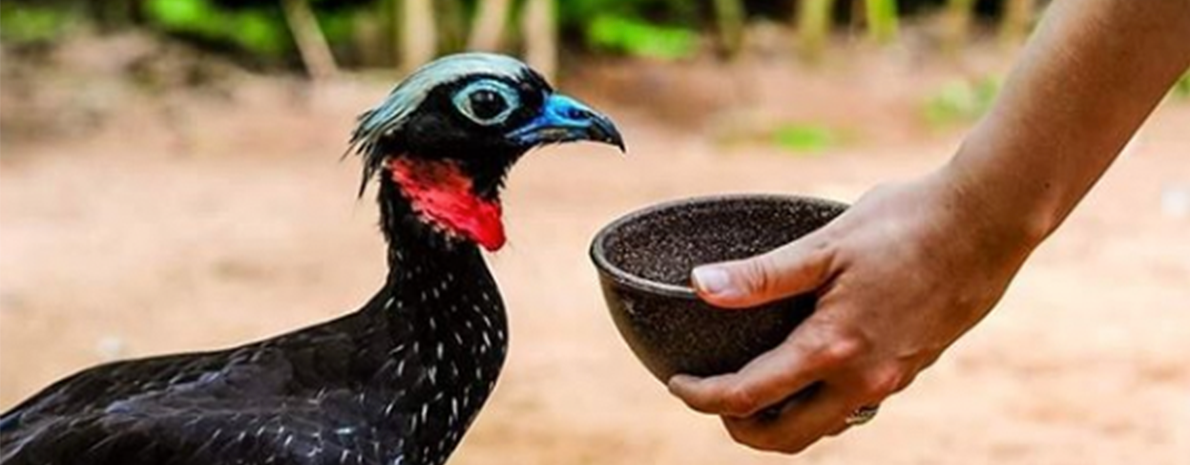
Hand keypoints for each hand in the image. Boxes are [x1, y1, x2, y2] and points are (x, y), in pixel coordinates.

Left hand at [667, 167, 1040, 452]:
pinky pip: (855, 405)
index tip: (677, 384)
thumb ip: (762, 275)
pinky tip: (811, 370)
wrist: (990, 221)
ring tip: (752, 390)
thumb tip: (700, 286)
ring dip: (782, 421)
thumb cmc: (906, 223)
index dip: (703, 397)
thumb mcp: (826, 244)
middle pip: (788, 437)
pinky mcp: (912, 367)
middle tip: (710, 399)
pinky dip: (820, 403)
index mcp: (834, 349)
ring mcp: (892, 378)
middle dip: (740, 428)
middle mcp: (864, 378)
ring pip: (824, 426)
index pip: (750, 396)